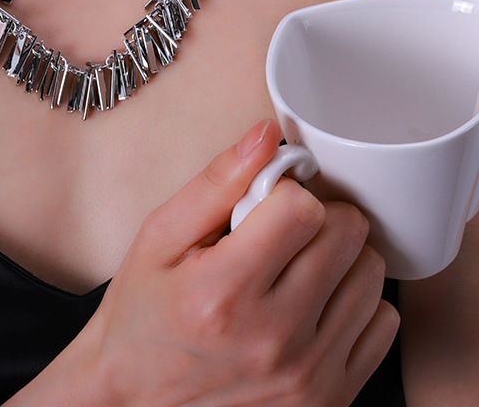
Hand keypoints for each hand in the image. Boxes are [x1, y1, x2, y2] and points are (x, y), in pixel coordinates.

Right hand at [81, 120, 398, 406]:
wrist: (136, 399)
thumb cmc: (143, 316)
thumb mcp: (160, 237)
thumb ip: (216, 183)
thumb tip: (266, 137)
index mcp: (225, 290)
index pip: (303, 208)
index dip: (285, 192)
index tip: (268, 201)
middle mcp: (274, 337)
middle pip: (347, 235)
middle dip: (315, 217)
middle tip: (279, 231)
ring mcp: (308, 374)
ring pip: (371, 274)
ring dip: (338, 257)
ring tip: (294, 267)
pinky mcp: (330, 397)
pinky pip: (382, 324)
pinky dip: (354, 302)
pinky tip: (313, 302)